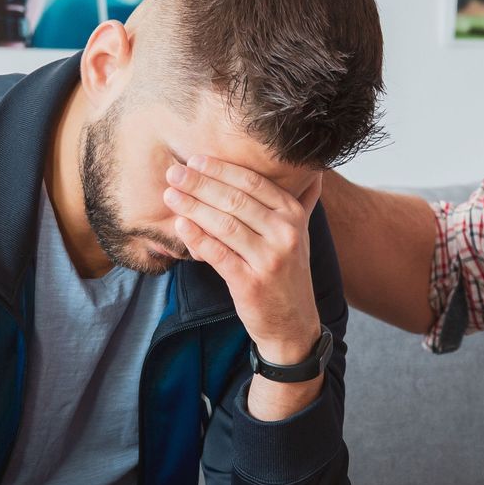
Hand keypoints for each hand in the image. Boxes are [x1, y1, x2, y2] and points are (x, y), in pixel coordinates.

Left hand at [164, 156, 322, 365]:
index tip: (195, 159)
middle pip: (235, 200)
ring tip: (170, 195)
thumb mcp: (300, 236)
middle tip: (174, 172)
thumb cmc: (288, 274)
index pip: (253, 182)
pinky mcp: (251, 283)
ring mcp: (269, 259)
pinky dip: (197, 238)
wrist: (293, 324)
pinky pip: (218, 254)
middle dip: (200, 183)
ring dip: (193, 207)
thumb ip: (302, 203)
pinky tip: (180, 225)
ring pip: (224, 224)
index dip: (221, 169)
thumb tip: (313, 173)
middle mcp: (285, 233)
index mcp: (293, 215)